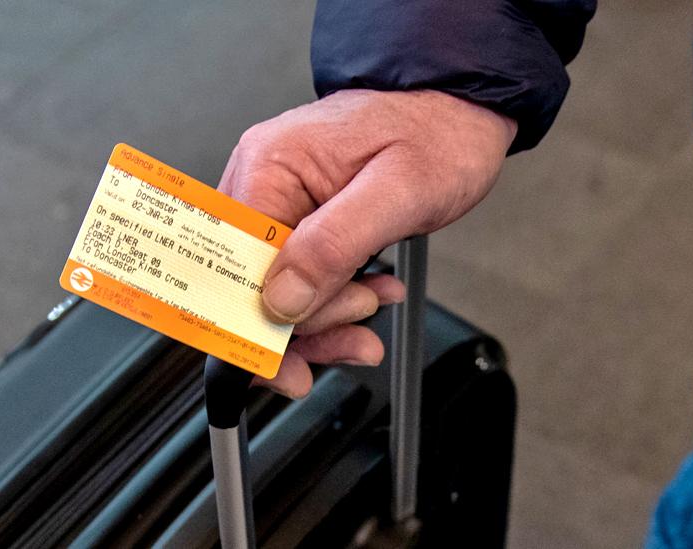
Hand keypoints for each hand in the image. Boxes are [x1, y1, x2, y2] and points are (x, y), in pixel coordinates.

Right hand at [218, 89, 515, 397]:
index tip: (282, 364)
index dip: (251, 322)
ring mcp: (282, 200)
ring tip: (369, 317)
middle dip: (301, 324)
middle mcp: (264, 181)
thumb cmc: (439, 133)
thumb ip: (336, 244)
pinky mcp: (304, 216)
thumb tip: (282, 298)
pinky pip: (302, 275)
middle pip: (248, 283)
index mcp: (270, 166)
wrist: (461, 112)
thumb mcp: (398, 192)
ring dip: (323, 319)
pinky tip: (369, 297)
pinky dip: (334, 300)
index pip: (230, 263)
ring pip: (276, 289)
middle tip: (353, 330)